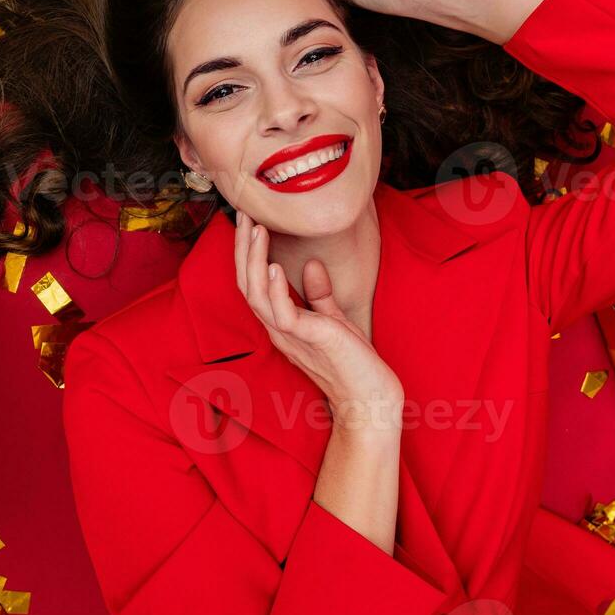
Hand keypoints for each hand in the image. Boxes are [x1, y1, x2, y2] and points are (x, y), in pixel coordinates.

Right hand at [234, 209, 402, 430]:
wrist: (371, 400)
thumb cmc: (354, 364)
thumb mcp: (334, 321)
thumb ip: (320, 295)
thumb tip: (310, 265)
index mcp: (282, 323)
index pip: (254, 283)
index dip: (247, 253)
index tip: (249, 221)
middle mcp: (279, 329)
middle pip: (247, 285)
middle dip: (243, 249)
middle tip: (243, 214)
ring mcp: (291, 336)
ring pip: (257, 295)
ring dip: (255, 260)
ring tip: (256, 230)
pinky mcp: (311, 341)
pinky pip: (283, 314)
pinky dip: (275, 289)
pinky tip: (274, 266)